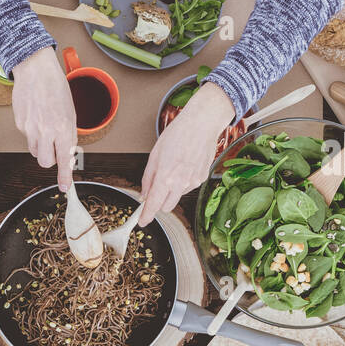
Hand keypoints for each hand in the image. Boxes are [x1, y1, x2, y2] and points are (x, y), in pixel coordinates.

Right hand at [11, 48, 76, 189]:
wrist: (35, 70)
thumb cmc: (56, 88)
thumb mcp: (71, 112)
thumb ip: (69, 135)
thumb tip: (68, 153)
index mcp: (63, 128)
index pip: (64, 160)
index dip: (64, 177)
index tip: (65, 188)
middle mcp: (45, 131)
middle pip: (45, 162)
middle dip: (50, 159)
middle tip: (53, 148)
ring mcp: (30, 129)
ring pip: (34, 151)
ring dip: (40, 146)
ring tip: (44, 127)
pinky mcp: (19, 124)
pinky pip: (26, 137)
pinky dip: (32, 132)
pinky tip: (35, 116)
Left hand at [138, 82, 234, 224]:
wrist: (202, 124)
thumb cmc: (177, 134)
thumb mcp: (154, 155)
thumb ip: (148, 178)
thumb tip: (144, 195)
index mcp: (166, 177)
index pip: (154, 204)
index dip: (146, 215)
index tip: (142, 221)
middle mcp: (181, 183)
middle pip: (166, 206)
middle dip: (159, 202)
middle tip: (156, 188)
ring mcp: (193, 182)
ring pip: (178, 196)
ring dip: (172, 190)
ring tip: (174, 167)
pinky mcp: (202, 178)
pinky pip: (188, 187)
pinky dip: (183, 181)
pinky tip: (184, 165)